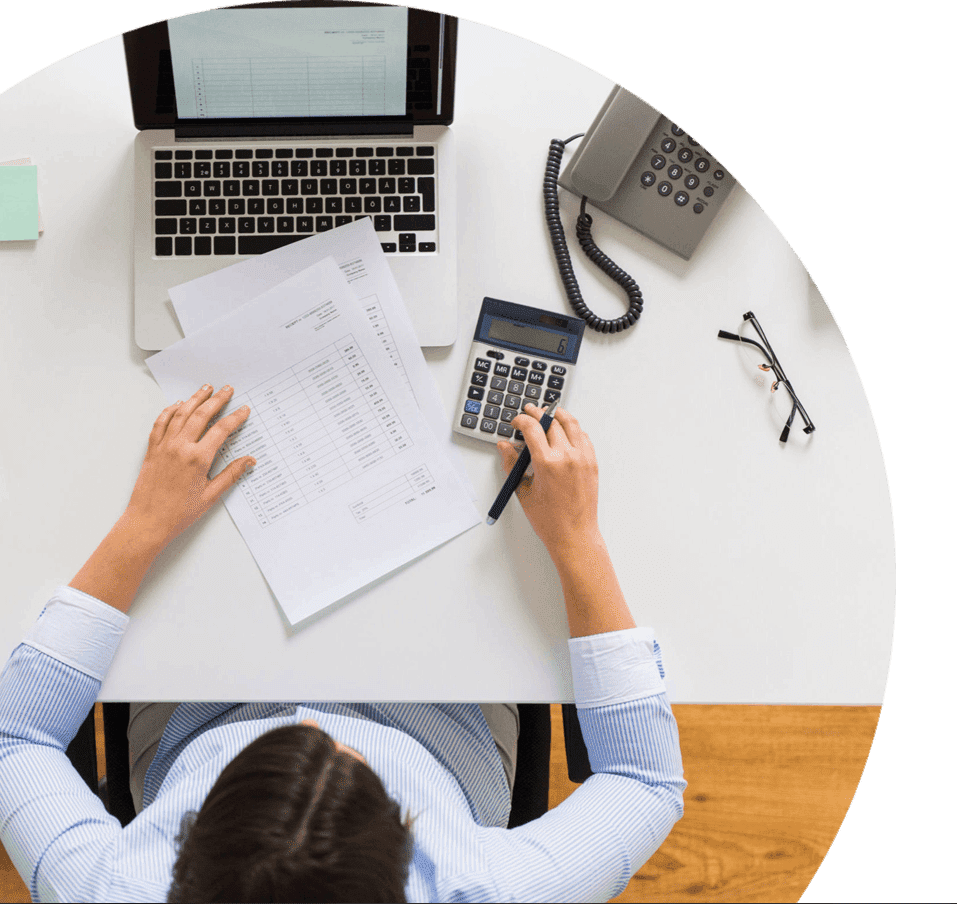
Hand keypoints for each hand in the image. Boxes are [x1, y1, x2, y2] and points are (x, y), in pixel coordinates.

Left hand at [124, 384, 254, 548]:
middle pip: (201, 414)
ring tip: (205, 389)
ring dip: (195, 399)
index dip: (235, 417)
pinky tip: (177, 405)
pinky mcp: (152, 449)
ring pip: (181, 413)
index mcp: (197, 459)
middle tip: (227, 390)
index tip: (243, 410)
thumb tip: (249, 461)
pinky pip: (161, 423)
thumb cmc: (178, 513)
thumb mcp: (211, 496)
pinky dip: (169, 410)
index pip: (221, 430)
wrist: (147, 521)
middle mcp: (180, 447)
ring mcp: (164, 446)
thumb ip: (231, 474)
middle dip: (217, 399)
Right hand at [496, 404, 600, 555]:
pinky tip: (566, 430)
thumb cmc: (550, 520)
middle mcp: (567, 457)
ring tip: (549, 412)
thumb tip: (505, 447)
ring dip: (558, 414)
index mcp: (547, 463)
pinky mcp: (592, 463)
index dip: (521, 420)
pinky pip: (584, 437)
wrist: (575, 535)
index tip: (516, 422)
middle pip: (551, 422)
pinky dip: (574, 429)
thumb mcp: (523, 491)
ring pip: (571, 423)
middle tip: (529, 412)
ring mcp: (582, 458)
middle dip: (537, 414)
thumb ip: (512, 464)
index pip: (532, 428)